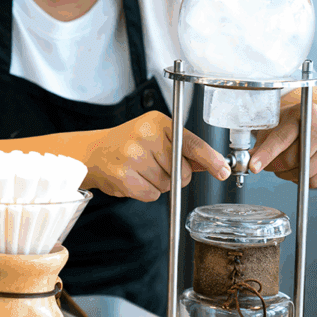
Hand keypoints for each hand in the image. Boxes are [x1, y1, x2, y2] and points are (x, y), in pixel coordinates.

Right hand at [85, 111, 229, 201]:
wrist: (93, 153)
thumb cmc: (127, 144)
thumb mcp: (156, 137)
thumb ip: (184, 149)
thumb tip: (212, 163)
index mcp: (157, 122)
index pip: (191, 142)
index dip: (210, 159)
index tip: (222, 170)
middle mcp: (145, 136)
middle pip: (182, 171)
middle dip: (175, 175)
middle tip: (155, 166)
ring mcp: (134, 156)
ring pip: (167, 185)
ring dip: (158, 184)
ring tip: (141, 171)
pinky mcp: (125, 177)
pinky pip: (152, 194)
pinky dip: (146, 192)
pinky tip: (134, 179)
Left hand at [248, 92, 316, 188]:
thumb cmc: (294, 127)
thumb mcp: (276, 125)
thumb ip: (262, 141)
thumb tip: (249, 160)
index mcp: (305, 113)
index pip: (282, 137)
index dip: (266, 154)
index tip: (254, 167)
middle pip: (292, 159)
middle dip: (275, 166)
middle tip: (271, 164)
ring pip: (303, 173)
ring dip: (289, 175)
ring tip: (289, 164)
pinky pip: (315, 182)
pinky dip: (304, 180)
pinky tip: (303, 168)